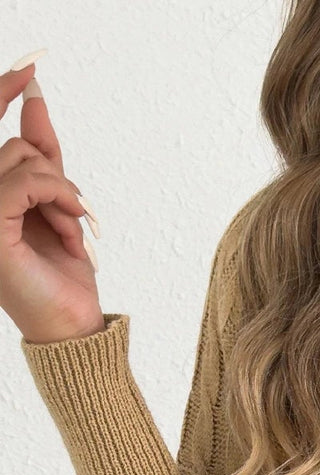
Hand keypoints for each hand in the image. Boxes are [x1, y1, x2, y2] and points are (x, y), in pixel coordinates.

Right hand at [0, 56, 102, 342]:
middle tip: (76, 220)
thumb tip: (35, 96)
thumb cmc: (62, 274)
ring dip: (64, 195)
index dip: (6, 94)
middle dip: (57, 179)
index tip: (33, 68)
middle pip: (16, 148)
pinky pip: (27, 181)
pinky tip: (73, 232)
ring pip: (24, 160)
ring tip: (72, 234)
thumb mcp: (57, 204)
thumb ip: (44, 156)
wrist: (72, 324)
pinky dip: (61, 199)